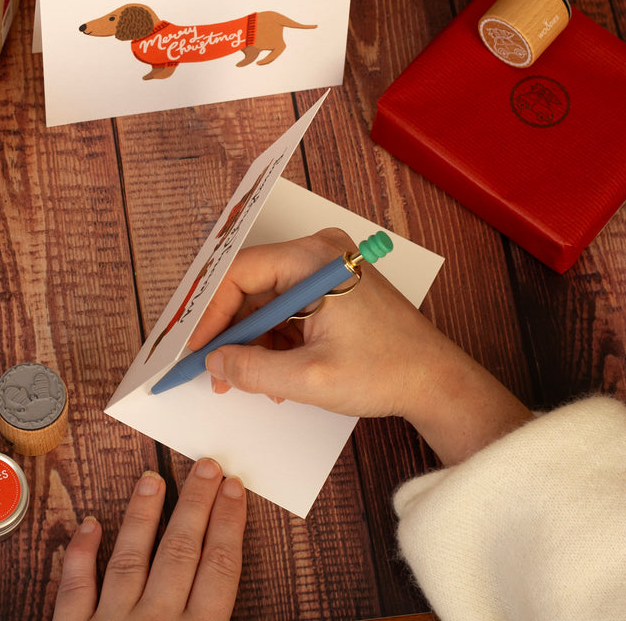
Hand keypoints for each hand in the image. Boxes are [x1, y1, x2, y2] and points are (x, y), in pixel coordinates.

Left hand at [53, 458, 245, 620]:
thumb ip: (216, 619)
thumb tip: (227, 577)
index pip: (219, 568)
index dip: (228, 523)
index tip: (233, 488)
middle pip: (180, 550)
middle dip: (196, 503)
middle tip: (206, 466)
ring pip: (131, 557)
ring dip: (143, 514)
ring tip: (152, 478)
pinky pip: (77, 586)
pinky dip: (81, 553)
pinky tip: (90, 524)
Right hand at [189, 228, 531, 465]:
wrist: (438, 382)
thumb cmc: (387, 372)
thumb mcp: (309, 379)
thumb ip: (253, 369)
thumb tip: (215, 363)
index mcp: (313, 259)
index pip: (240, 273)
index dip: (211, 313)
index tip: (196, 348)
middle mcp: (318, 252)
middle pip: (250, 285)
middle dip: (231, 331)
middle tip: (213, 369)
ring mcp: (326, 268)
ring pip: (266, 300)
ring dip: (252, 341)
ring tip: (245, 381)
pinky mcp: (331, 287)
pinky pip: (286, 307)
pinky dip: (274, 339)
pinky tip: (272, 373)